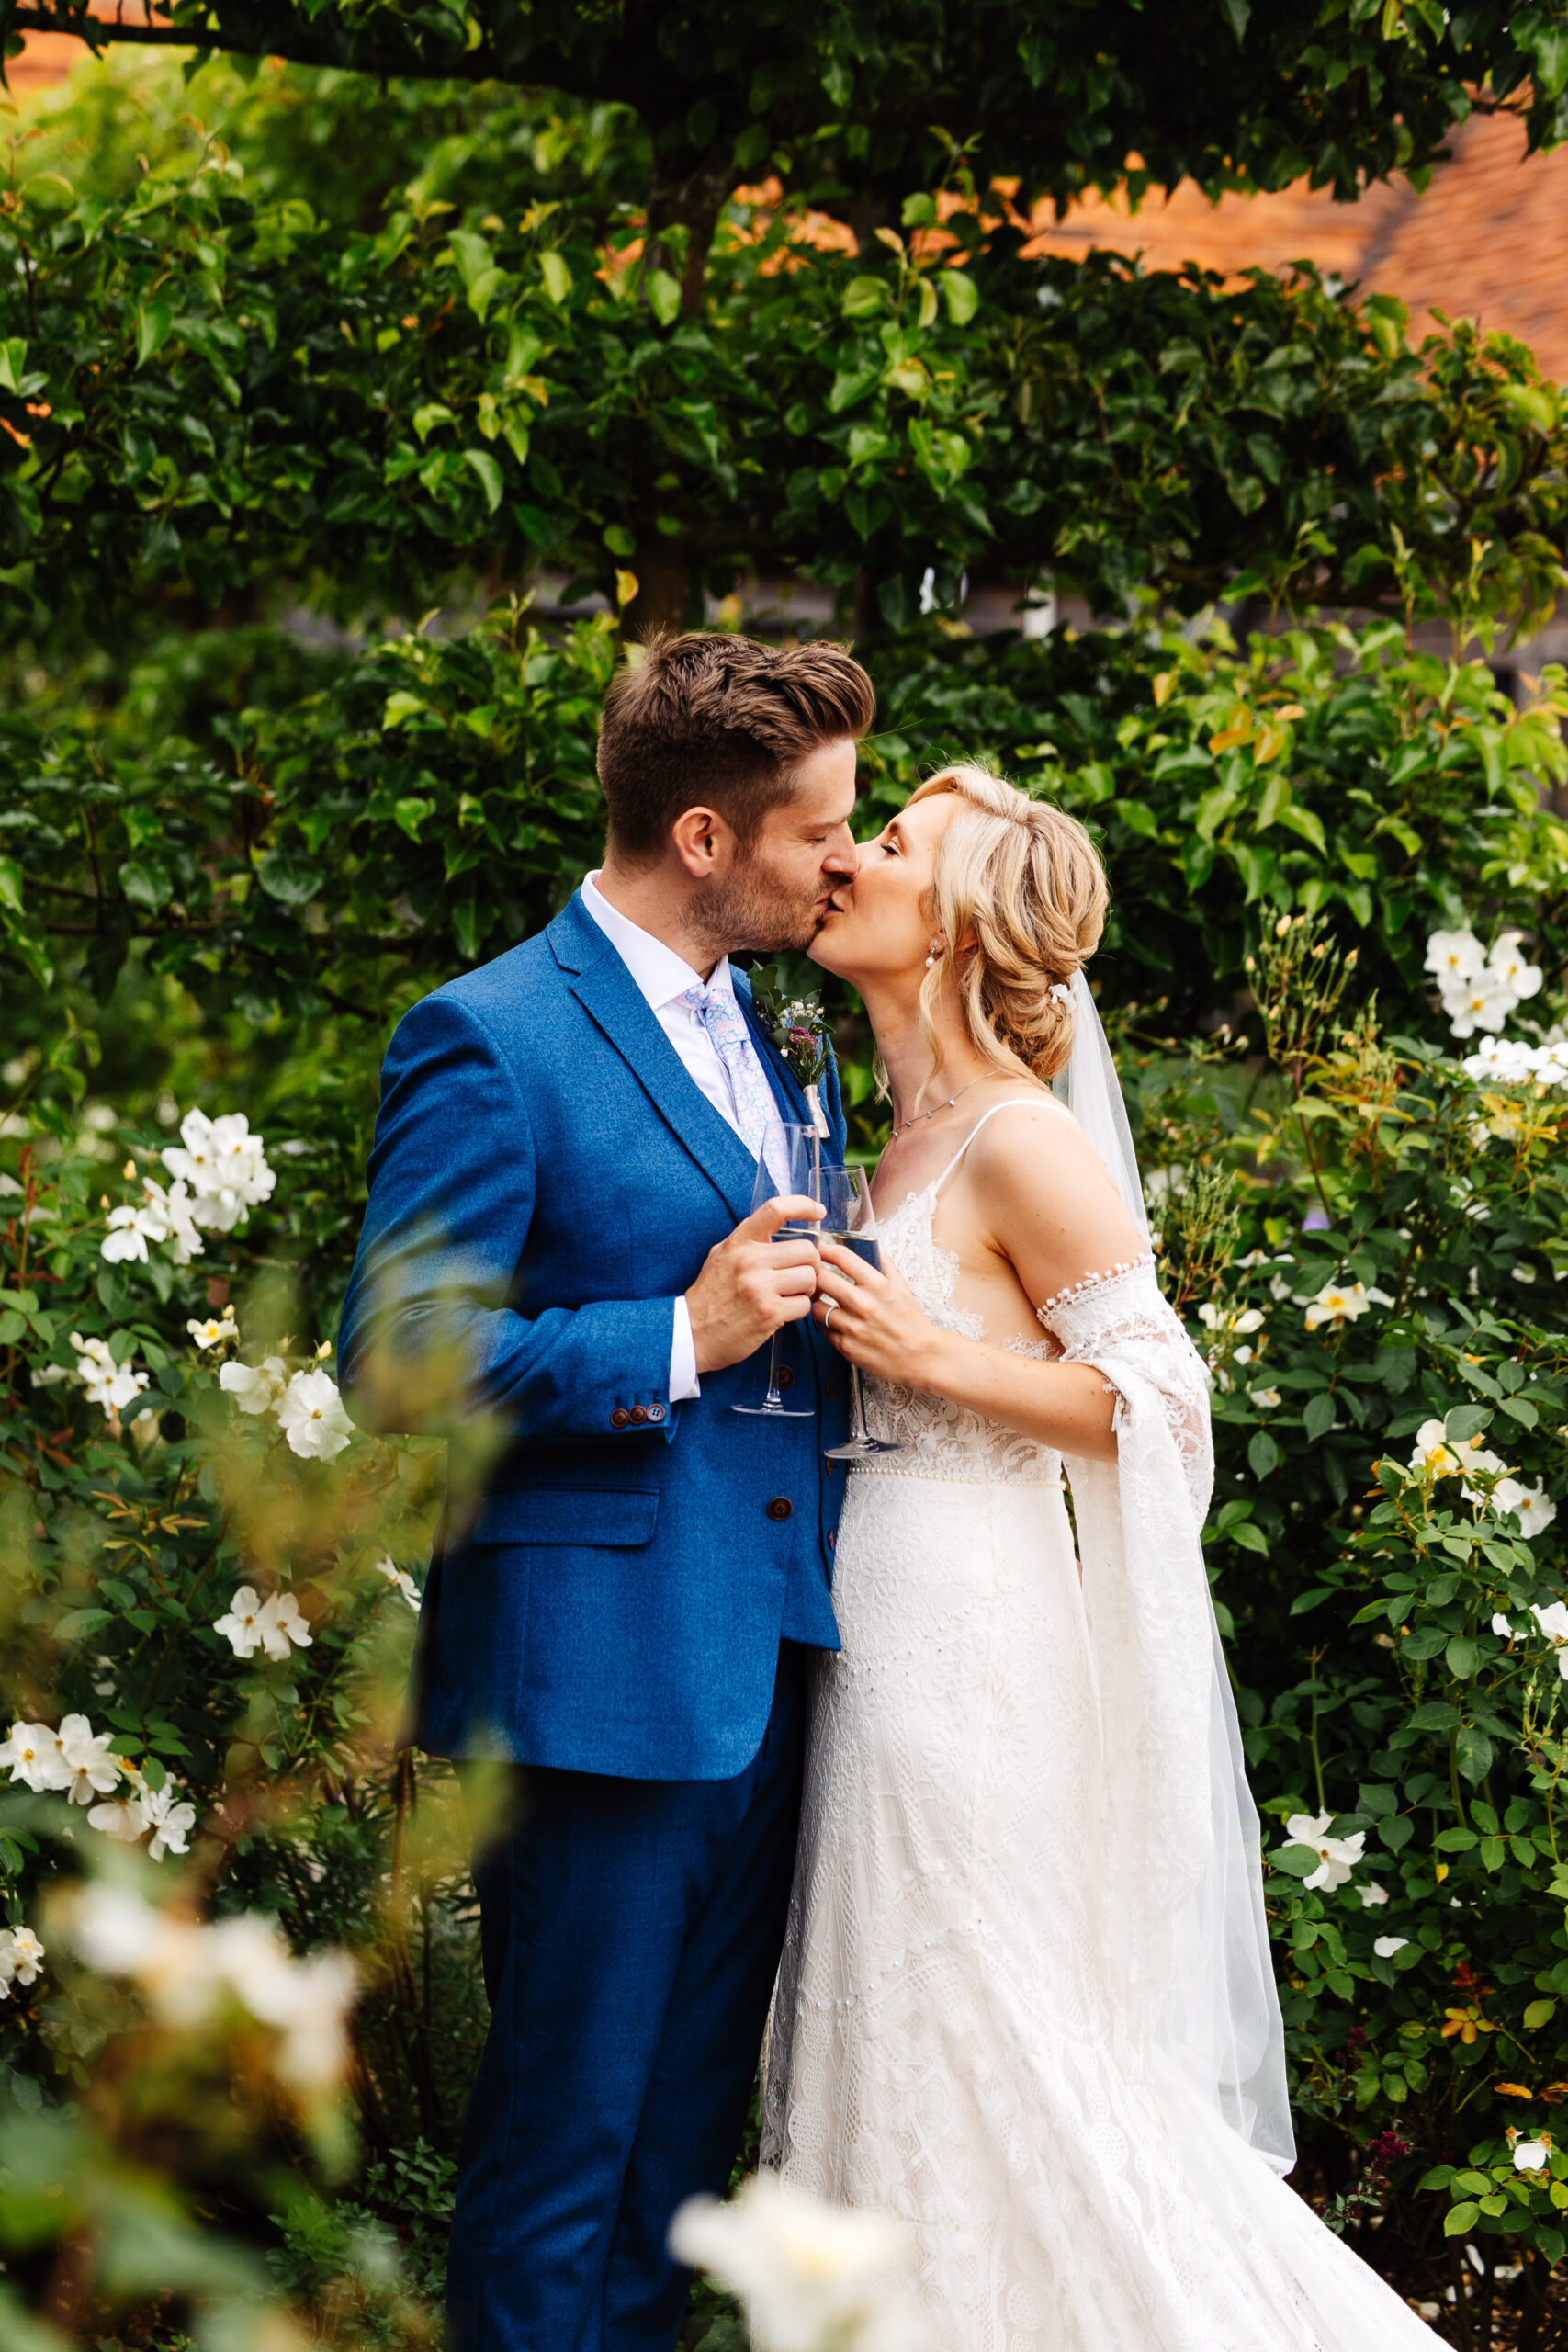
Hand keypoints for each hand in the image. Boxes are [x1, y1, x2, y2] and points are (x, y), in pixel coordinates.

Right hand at [685, 1196, 823, 1374]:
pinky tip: (783, 1312)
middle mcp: (750, 1260)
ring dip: (807, 1289)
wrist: (691, 1333)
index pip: (776, 1209)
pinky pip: (804, 1305)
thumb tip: (779, 1226)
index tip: (818, 1211)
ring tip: (790, 1295)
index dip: (803, 1205)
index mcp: (739, 1242)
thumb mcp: (720, 1256)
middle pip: (807, 1251)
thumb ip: (747, 1241)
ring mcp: (760, 1287)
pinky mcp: (769, 1313)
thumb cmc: (710, 1296)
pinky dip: (799, 1310)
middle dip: (810, 1265)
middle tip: (800, 1276)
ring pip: (810, 1278)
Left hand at [811, 1238, 940, 1384]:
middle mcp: (863, 1303)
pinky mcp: (845, 1346)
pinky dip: (828, 1327)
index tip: (819, 1251)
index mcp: (878, 1285)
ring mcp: (852, 1326)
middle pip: (821, 1279)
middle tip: (818, 1281)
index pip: (842, 1257)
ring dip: (820, 1305)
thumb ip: (887, 1267)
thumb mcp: (903, 1289)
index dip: (825, 1250)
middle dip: (817, 1278)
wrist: (920, 1357)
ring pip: (817, 1307)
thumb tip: (876, 1250)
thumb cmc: (911, 1323)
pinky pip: (824, 1330)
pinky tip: (839, 1326)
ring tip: (829, 1307)